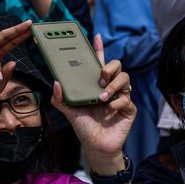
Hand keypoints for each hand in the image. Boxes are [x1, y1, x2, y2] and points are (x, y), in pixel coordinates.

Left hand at [51, 34, 135, 165]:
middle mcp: (110, 88)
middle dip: (109, 67)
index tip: (95, 36)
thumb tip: (55, 83)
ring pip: (125, 78)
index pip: (99, 62)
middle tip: (101, 77)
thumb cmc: (84, 127)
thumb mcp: (69, 112)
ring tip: (102, 97)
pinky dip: (117, 102)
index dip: (99, 49)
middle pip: (117, 65)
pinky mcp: (129, 108)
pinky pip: (127, 98)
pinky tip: (109, 110)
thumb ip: (60, 99)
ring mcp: (121, 97)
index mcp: (96, 85)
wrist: (96, 147)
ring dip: (113, 86)